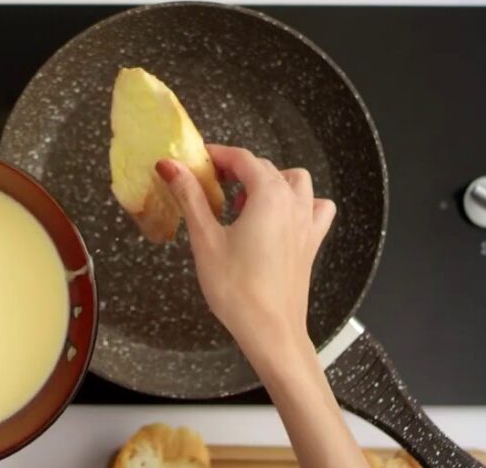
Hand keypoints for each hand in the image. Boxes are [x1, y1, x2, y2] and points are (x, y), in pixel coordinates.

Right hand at [155, 144, 335, 358]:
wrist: (270, 331)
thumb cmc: (236, 288)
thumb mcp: (205, 239)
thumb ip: (190, 197)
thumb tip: (170, 165)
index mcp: (269, 195)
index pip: (242, 158)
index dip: (217, 154)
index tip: (196, 159)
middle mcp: (293, 202)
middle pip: (265, 168)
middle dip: (237, 168)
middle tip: (209, 182)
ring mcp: (308, 222)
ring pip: (295, 181)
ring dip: (270, 181)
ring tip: (244, 200)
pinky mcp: (312, 242)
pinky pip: (315, 208)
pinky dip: (300, 202)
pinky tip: (279, 217)